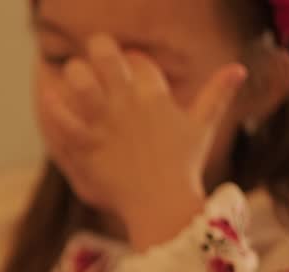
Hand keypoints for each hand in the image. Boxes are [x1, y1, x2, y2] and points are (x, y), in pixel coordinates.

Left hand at [38, 35, 245, 248]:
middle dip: (99, 49)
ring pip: (81, 81)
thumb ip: (217, 94)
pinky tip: (49, 96)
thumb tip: (239, 68)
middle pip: (107, 57)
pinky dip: (54, 106)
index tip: (128, 66)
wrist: (162, 205)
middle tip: (95, 55)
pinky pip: (63, 119)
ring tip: (75, 75)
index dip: (131, 58)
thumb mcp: (202, 126)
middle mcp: (130, 105)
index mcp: (157, 97)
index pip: (138, 60)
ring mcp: (107, 125)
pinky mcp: (88, 146)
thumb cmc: (183, 166)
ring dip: (75, 73)